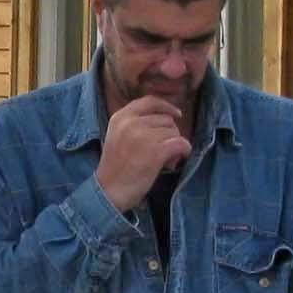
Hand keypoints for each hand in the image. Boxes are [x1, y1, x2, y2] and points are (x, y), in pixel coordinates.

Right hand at [96, 95, 193, 213]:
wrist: (108, 191)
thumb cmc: (115, 168)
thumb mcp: (117, 136)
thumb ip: (135, 124)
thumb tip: (168, 121)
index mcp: (121, 117)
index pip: (149, 101)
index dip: (166, 107)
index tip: (177, 115)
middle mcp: (131, 123)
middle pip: (166, 120)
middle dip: (170, 135)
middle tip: (165, 152)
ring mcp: (143, 136)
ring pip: (174, 133)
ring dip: (175, 146)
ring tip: (165, 161)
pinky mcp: (155, 152)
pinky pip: (180, 144)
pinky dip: (184, 151)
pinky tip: (177, 160)